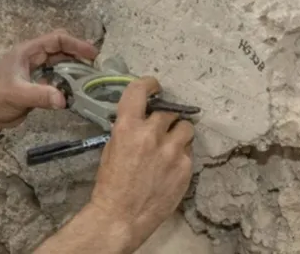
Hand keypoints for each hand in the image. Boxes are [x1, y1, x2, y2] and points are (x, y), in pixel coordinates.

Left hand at [0, 29, 98, 132]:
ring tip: (91, 78)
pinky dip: (68, 83)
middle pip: (61, 50)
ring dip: (75, 70)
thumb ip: (40, 95)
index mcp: (27, 52)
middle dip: (78, 55)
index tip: (92, 54)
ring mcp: (35, 72)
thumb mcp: (16, 94)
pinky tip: (77, 91)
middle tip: (96, 66)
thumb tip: (63, 100)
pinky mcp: (37, 86)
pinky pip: (57, 80)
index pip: (56, 40)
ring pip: (60, 65)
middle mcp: (33, 58)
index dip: (75, 44)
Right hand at [88, 76, 194, 247]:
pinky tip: (171, 166)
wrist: (121, 216)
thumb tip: (140, 119)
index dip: (149, 84)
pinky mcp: (185, 167)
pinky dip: (181, 154)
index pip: (140, 91)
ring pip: (186, 128)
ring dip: (178, 132)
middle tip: (160, 127)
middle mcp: (152, 134)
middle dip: (165, 117)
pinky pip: (189, 151)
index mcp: (128, 127)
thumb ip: (127, 130)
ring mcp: (172, 151)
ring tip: (171, 144)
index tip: (154, 86)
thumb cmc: (110, 184)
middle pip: (169, 111)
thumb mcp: (111, 148)